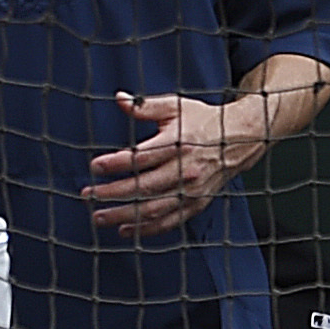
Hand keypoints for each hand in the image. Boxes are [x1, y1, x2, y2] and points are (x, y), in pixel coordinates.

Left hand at [85, 92, 266, 239]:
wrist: (241, 138)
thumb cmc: (202, 121)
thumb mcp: (175, 107)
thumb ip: (145, 106)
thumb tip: (119, 99)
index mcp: (178, 143)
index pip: (142, 157)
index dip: (116, 163)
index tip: (94, 167)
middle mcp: (186, 169)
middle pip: (145, 186)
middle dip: (112, 193)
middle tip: (88, 195)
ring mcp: (193, 190)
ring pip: (155, 208)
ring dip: (125, 215)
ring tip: (99, 216)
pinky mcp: (198, 203)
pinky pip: (171, 221)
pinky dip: (148, 228)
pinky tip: (125, 229)